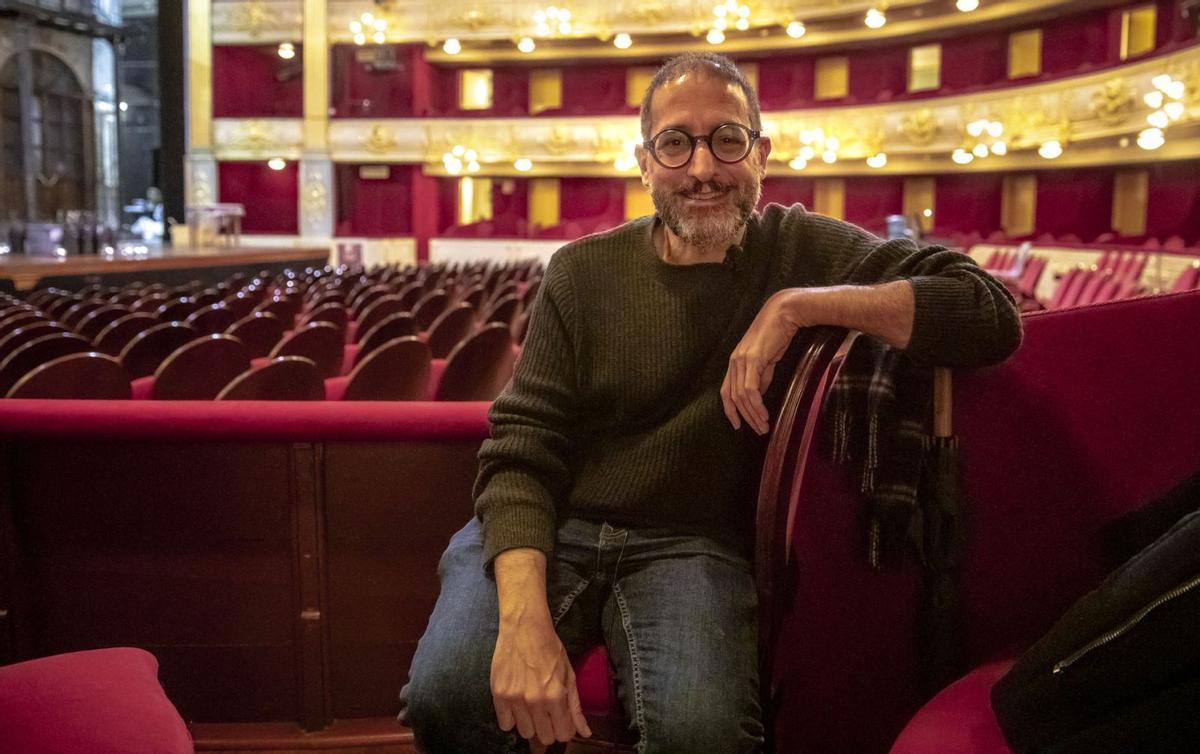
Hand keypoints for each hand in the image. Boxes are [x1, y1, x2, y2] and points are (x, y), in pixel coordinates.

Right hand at [491, 614, 591, 744]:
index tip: (561, 720)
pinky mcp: (498, 694)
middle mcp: (535, 701)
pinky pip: (505, 724)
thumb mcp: (569, 675)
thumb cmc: (550, 649)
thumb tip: (585, 733)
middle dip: (548, 728)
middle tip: (546, 713)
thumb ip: (575, 706)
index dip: (564, 728)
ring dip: (530, 723)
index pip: (563, 734)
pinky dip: (511, 718)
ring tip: (530, 706)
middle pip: (544, 737)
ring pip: (524, 732)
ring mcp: (514, 699)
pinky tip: (516, 703)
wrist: (524, 628)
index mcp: (556, 696)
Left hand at [721, 289, 804, 434]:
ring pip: (742, 396)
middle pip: (734, 397)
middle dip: (746, 417)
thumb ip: (760, 378)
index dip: (730, 410)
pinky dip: (756, 405)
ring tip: (763, 426)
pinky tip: (764, 414)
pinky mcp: (753, 360)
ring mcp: (741, 360)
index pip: (726, 392)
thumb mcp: (766, 361)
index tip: (738, 425)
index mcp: (734, 362)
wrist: (784, 314)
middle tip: (759, 430)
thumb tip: (757, 397)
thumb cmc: (777, 335)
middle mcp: (734, 362)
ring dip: (753, 414)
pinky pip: (751, 389)